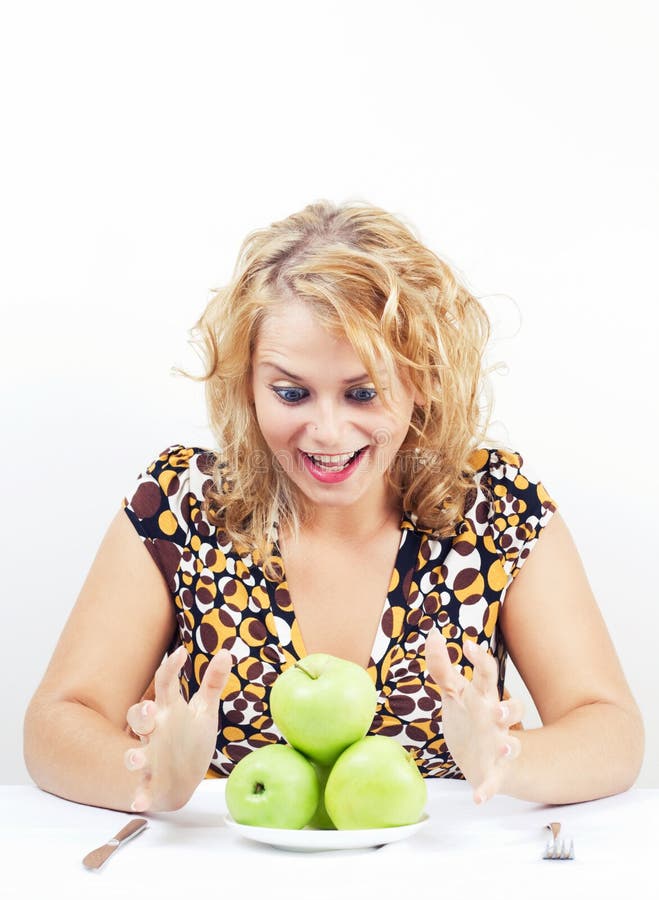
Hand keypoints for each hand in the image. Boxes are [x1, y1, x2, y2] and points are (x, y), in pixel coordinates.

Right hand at [123, 645, 231, 811]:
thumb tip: (226, 652)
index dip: (170, 669)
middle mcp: (156, 731)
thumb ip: (213, 682)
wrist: (182, 779)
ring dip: (132, 756)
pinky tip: (140, 802)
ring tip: (135, 759)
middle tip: (151, 708)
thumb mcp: (204, 710)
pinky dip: (140, 795)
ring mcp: (151, 757)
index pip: (165, 685)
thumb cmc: (190, 738)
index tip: (181, 653)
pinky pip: (141, 789)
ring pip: (135, 753)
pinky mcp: (151, 782)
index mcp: (169, 710)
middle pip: (139, 717)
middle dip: (141, 713)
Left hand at [425, 628, 522, 803]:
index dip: (480, 660)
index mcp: (484, 697)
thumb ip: (442, 666)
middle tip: (496, 707)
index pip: (487, 675)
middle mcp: (496, 720)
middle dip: (508, 708)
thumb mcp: (455, 692)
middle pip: (510, 709)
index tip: (468, 645)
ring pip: (511, 744)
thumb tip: (433, 634)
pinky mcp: (495, 772)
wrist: (485, 758)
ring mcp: (498, 746)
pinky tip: (479, 798)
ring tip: (504, 746)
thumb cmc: (470, 718)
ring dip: (509, 745)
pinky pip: (494, 782)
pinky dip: (487, 790)